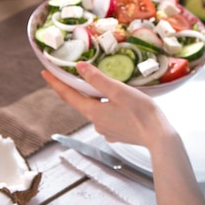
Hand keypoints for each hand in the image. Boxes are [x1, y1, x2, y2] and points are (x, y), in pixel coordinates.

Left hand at [42, 62, 173, 149]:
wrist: (159, 137)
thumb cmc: (142, 113)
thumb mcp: (119, 91)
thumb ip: (98, 79)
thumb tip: (80, 67)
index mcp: (94, 112)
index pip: (68, 95)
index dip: (56, 83)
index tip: (44, 73)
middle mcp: (97, 123)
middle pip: (82, 102)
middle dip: (78, 89)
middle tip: (76, 75)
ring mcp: (107, 131)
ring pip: (97, 110)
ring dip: (98, 99)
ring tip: (106, 88)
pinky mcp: (118, 134)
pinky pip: (108, 118)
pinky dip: (109, 108)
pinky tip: (120, 104)